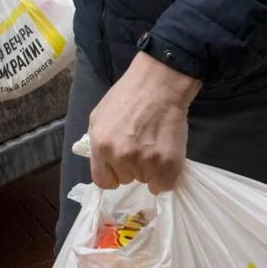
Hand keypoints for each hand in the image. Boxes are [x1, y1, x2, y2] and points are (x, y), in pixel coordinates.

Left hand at [86, 52, 200, 191]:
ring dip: (151, 168)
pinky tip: (166, 155)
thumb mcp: (99, 116)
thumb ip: (98, 143)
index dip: (112, 175)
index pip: (102, 181)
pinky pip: (165, 184)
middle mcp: (120, 156)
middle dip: (132, 167)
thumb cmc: (128, 95)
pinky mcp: (168, 163)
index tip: (120, 168)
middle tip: (141, 145)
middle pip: (126, 179)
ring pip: (146, 179)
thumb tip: (103, 163)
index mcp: (101, 145)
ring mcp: (145, 161)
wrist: (159, 83)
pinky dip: (167, 175)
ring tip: (154, 143)